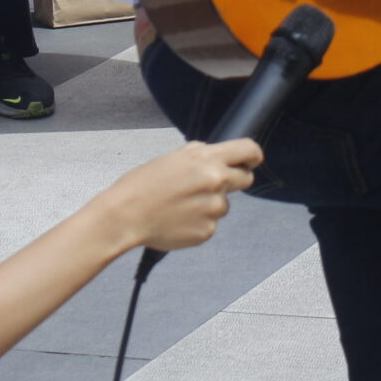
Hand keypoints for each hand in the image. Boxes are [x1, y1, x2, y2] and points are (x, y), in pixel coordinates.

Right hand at [92, 140, 258, 252]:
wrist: (126, 215)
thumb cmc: (143, 184)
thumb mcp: (173, 158)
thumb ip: (199, 155)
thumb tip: (216, 156)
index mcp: (207, 159)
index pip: (249, 150)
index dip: (254, 155)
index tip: (252, 160)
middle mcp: (216, 182)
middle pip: (245, 179)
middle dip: (234, 180)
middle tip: (211, 185)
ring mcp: (214, 209)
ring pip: (224, 205)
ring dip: (209, 204)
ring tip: (181, 206)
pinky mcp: (207, 231)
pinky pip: (211, 224)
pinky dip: (198, 222)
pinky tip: (177, 220)